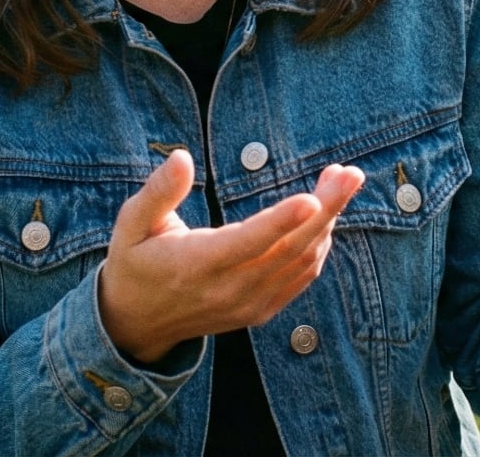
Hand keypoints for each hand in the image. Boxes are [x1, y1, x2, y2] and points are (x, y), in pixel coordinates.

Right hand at [97, 149, 364, 363]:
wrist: (138, 322)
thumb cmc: (135, 262)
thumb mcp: (130, 223)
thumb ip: (158, 191)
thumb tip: (182, 157)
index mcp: (195, 264)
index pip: (246, 242)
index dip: (280, 221)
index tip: (311, 198)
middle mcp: (228, 289)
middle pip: (288, 249)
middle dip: (325, 209)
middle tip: (349, 173)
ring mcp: (248, 303)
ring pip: (302, 262)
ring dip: (328, 222)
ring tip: (342, 181)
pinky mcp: (260, 310)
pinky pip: (301, 277)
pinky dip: (320, 246)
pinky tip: (327, 215)